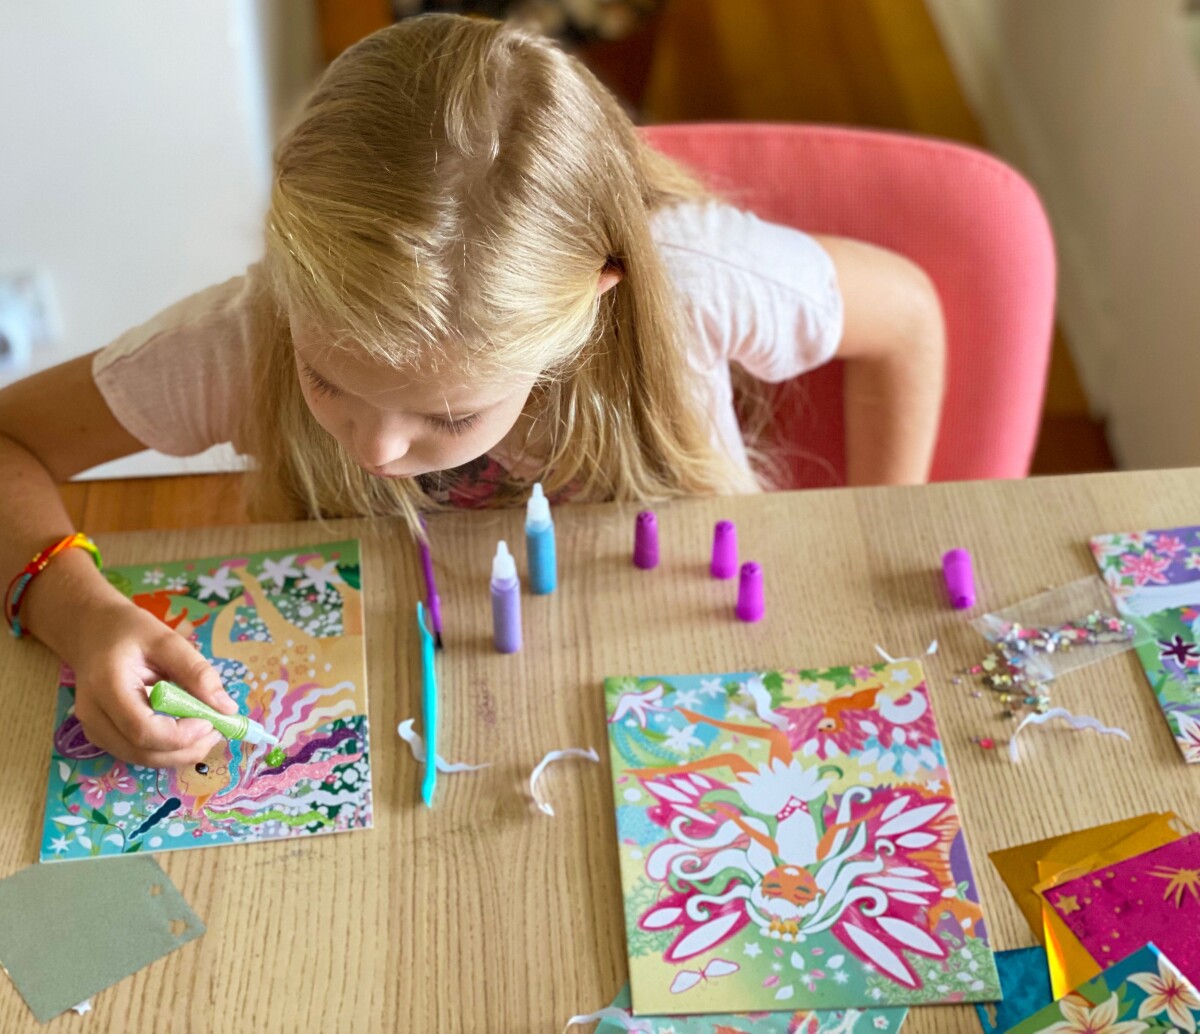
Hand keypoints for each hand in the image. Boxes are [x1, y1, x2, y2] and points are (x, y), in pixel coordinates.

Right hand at [65, 597, 238, 766]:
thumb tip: (227, 708)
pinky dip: (166, 750)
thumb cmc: (129, 632)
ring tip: (207, 730)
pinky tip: (187, 732)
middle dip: (186, 749)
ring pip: (140, 758)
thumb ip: (197, 672)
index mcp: (107, 686)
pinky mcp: (102, 736)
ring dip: (179, 753)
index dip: (180, 735)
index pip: (142, 729)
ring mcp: (94, 729)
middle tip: (218, 730)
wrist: (92, 633)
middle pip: (141, 752)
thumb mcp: (167, 641)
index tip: (211, 721)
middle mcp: (94, 715)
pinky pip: (137, 753)